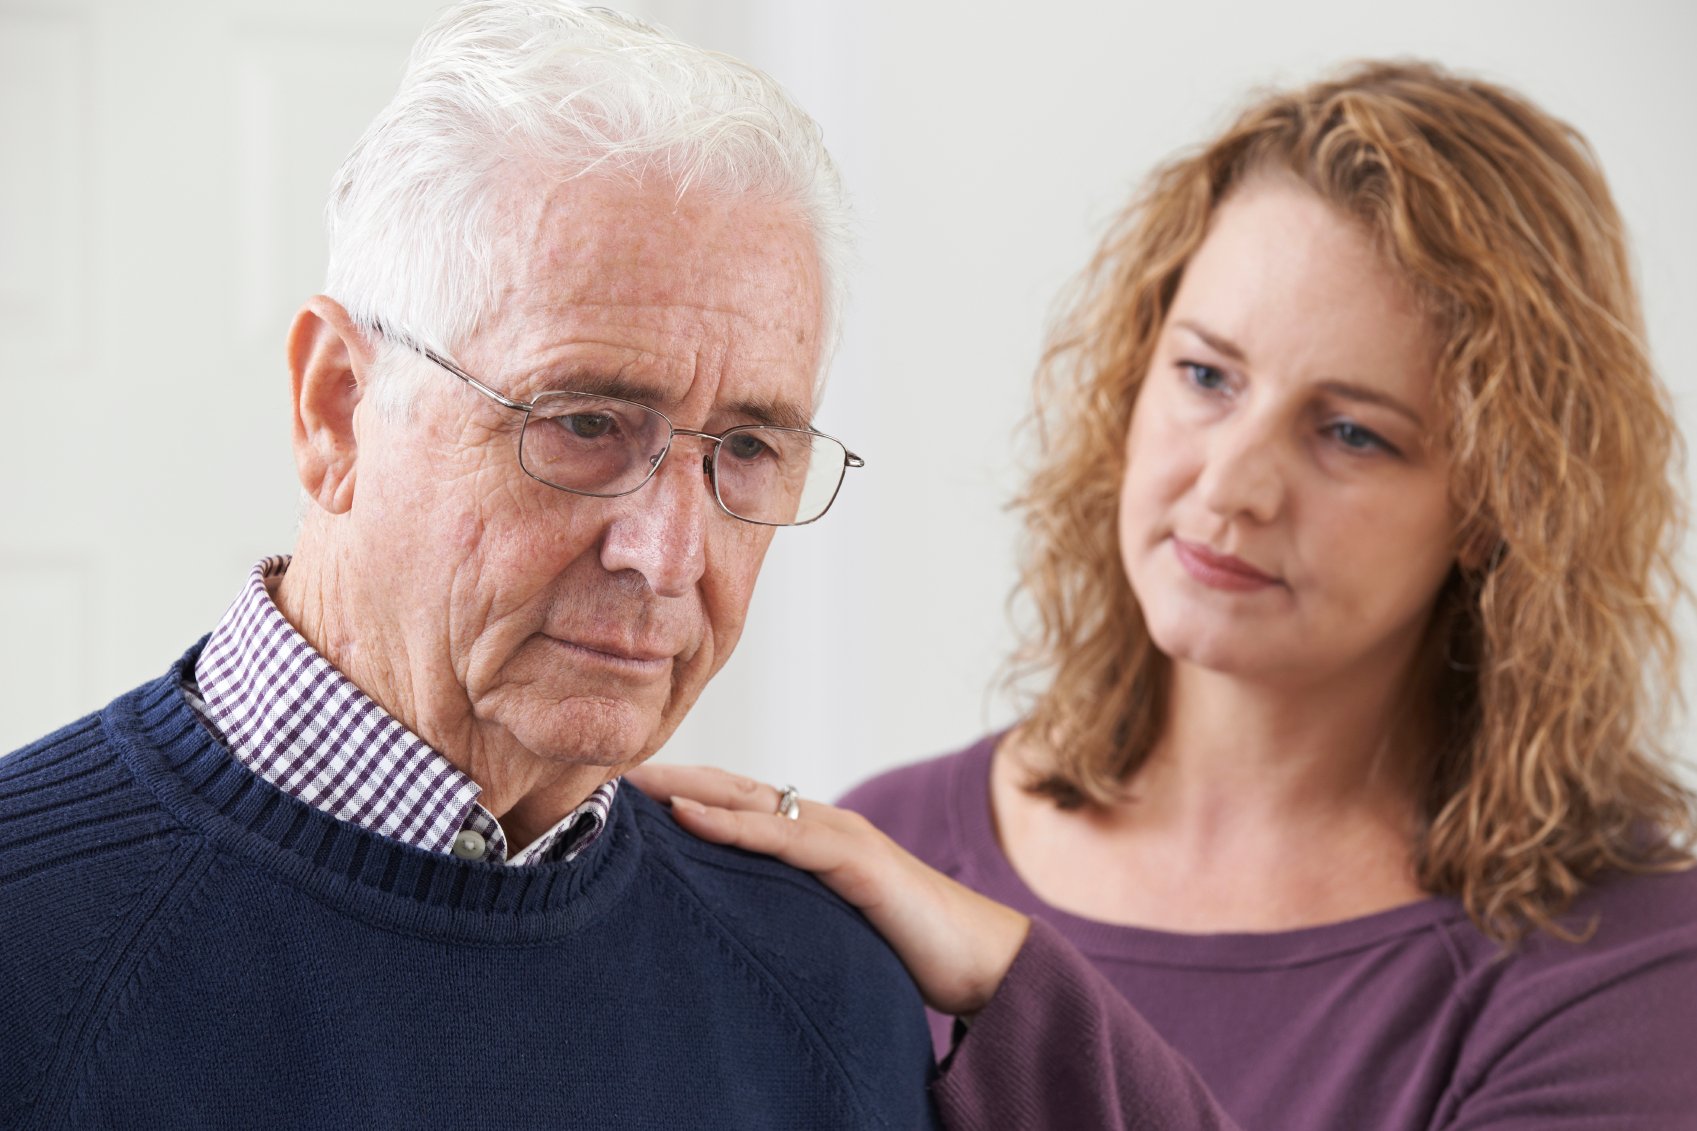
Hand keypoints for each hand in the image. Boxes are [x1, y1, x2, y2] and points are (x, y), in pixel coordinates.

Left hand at [624, 763, 1030, 1017]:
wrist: (983, 961)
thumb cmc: (907, 949)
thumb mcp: (828, 925)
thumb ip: (786, 912)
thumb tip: (731, 930)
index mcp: (813, 837)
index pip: (734, 802)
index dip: (679, 790)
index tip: (618, 792)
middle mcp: (821, 824)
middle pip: (730, 787)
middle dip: (668, 776)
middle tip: (602, 772)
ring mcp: (839, 837)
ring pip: (748, 800)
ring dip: (684, 787)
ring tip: (626, 782)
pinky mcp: (857, 862)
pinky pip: (782, 839)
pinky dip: (730, 824)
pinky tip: (686, 816)